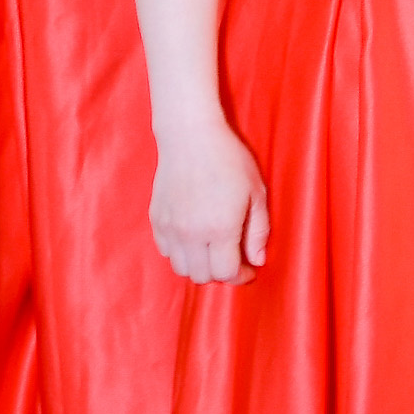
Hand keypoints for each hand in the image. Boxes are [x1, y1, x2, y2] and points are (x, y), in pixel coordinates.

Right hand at [150, 125, 266, 285]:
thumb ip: (258, 231)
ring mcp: (170, 228)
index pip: (226, 273)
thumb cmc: (229, 160)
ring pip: (181, 268)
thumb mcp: (256, 193)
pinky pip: (166, 251)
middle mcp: (191, 233)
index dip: (241, 276)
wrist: (190, 137)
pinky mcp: (156, 219)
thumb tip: (257, 260)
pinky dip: (180, 252)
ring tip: (213, 249)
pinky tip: (194, 237)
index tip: (249, 269)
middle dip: (220, 273)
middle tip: (232, 258)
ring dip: (199, 265)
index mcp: (219, 228)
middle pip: (202, 276)